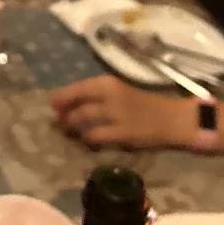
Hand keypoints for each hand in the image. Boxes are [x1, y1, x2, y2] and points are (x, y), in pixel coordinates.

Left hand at [50, 74, 183, 149]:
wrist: (170, 118)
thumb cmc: (142, 104)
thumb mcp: (118, 92)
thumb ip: (96, 95)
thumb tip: (70, 104)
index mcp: (107, 82)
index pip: (76, 88)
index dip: (62, 97)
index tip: (53, 105)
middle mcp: (109, 94)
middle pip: (75, 103)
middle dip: (64, 114)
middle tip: (60, 122)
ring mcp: (115, 113)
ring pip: (82, 119)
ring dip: (72, 126)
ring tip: (70, 131)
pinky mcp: (122, 132)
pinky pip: (96, 136)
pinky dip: (88, 139)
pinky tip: (87, 142)